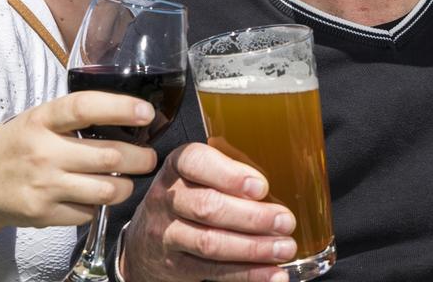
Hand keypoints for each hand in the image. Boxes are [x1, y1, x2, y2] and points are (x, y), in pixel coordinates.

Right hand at [0, 91, 159, 230]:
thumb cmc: (14, 146)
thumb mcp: (35, 120)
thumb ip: (72, 117)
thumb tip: (126, 115)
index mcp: (41, 120)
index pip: (84, 108)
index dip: (120, 108)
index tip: (146, 113)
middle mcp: (42, 151)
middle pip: (108, 156)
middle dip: (140, 158)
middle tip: (149, 157)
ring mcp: (43, 185)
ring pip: (106, 190)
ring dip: (126, 186)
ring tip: (127, 180)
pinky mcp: (43, 213)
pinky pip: (88, 213)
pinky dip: (98, 206)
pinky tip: (92, 196)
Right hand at [121, 142, 297, 281]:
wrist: (146, 240)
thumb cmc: (187, 198)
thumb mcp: (199, 176)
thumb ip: (230, 174)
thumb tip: (284, 182)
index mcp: (177, 167)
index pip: (195, 161)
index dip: (229, 174)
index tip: (261, 186)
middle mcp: (167, 199)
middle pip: (207, 207)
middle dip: (252, 217)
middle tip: (286, 221)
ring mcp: (166, 234)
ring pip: (210, 242)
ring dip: (253, 248)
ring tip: (284, 248)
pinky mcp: (174, 267)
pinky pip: (213, 272)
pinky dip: (247, 275)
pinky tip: (272, 273)